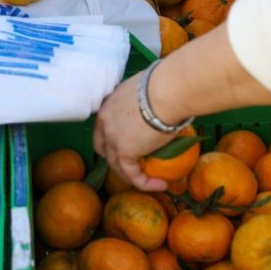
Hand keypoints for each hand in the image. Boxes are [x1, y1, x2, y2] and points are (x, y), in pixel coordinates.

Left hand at [92, 72, 173, 192]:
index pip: (104, 127)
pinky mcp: (125, 152)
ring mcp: (112, 138)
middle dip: (115, 157)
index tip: (131, 143)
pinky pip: (132, 174)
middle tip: (135, 163)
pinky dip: (144, 183)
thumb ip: (144, 100)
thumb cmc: (165, 84)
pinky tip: (160, 185)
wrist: (167, 91)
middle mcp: (104, 121)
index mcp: (109, 105)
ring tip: (152, 180)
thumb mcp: (146, 89)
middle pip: (103, 147)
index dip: (113, 138)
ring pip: (115, 164)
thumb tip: (161, 105)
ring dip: (132, 175)